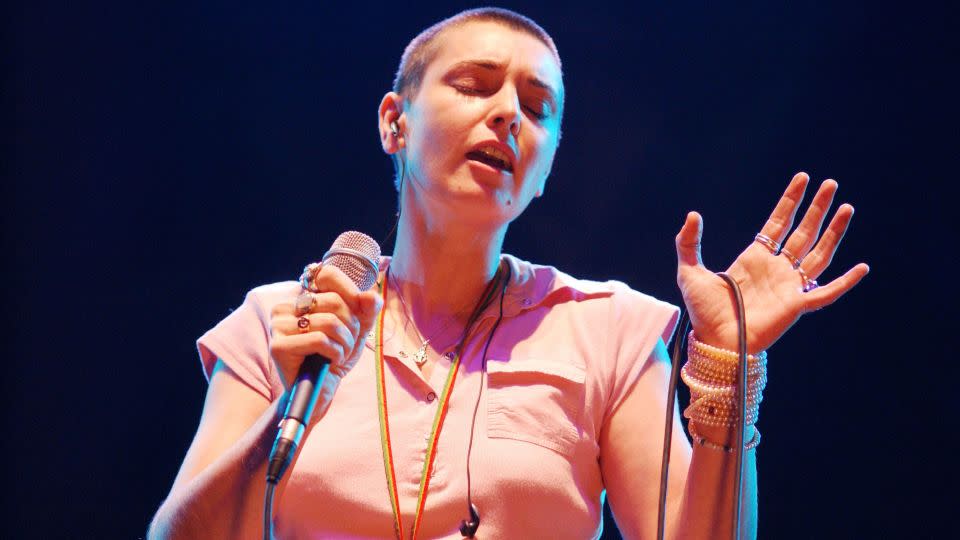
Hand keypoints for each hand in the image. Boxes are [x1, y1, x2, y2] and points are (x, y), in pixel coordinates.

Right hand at [269, 265, 382, 390]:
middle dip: (351, 326)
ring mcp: (279, 326)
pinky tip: (328, 362)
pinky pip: (320, 340)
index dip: (350, 291)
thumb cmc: (333, 358)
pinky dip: (334, 353)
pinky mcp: (279, 346)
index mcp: (301, 298)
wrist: (318, 392)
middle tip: (346, 344)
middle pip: (335, 301)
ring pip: (330, 322)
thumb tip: (372, 296)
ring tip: (338, 355)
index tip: (358, 312)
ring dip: (344, 343)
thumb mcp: (356, 330)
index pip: (328, 275)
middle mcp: (285, 307)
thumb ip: (366, 311)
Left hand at [675, 172, 868, 352]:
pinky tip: (861, 268)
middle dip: (817, 208)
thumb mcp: (689, 272)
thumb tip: (693, 215)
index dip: (790, 201)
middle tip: (831, 184)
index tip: (802, 179)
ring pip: (819, 254)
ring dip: (834, 232)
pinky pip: (826, 293)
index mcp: (754, 258)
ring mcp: (788, 286)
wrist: (713, 341)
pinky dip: (845, 282)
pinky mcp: (796, 305)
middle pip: (803, 232)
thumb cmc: (703, 312)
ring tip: (846, 207)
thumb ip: (688, 243)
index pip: (778, 223)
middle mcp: (776, 269)